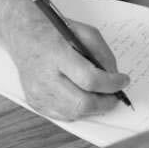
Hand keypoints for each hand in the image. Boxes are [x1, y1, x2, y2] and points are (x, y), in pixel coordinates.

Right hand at [6, 14, 130, 121]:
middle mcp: (45, 78)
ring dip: (93, 108)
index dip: (111, 84)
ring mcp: (38, 94)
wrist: (25, 36)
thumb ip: (102, 53)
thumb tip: (114, 76)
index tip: (123, 80)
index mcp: (57, 55)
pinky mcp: (35, 103)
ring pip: (73, 113)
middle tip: (116, 96)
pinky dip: (78, 110)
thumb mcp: (84, 31)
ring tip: (102, 97)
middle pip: (81, 103)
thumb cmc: (55, 31)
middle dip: (105, 102)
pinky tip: (85, 98)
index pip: (89, 79)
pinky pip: (62, 116)